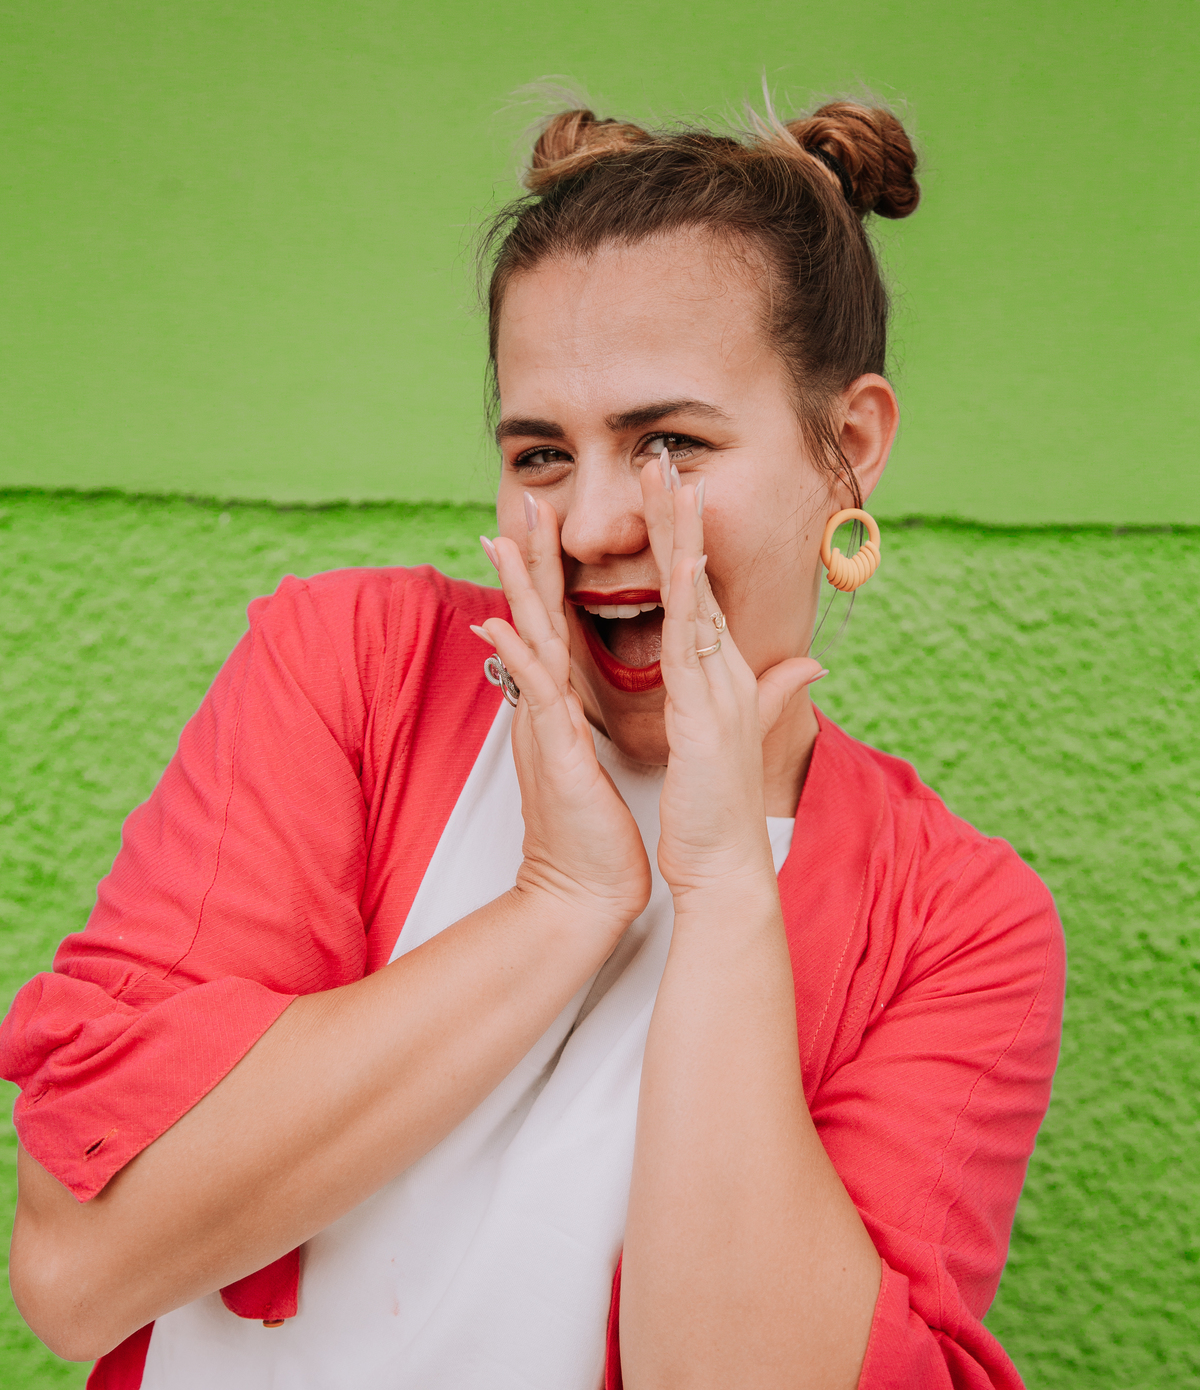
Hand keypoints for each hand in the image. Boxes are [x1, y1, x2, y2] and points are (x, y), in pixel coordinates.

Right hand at [474, 510, 652, 931]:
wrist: (583, 891)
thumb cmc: (594, 833)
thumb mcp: (595, 761)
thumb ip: (581, 719)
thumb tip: (575, 692)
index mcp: (563, 704)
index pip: (559, 619)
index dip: (555, 567)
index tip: (551, 517)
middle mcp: (546, 706)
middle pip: (536, 615)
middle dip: (529, 556)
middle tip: (523, 498)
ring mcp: (544, 727)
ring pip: (530, 643)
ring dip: (517, 590)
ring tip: (501, 537)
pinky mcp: (553, 755)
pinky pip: (537, 697)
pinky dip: (523, 659)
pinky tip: (505, 624)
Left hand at [641, 454, 824, 904]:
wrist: (725, 864)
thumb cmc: (717, 809)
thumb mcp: (738, 740)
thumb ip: (772, 697)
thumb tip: (808, 668)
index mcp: (721, 675)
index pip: (700, 593)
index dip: (686, 538)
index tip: (671, 488)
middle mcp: (724, 670)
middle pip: (699, 576)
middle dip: (681, 514)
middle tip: (661, 456)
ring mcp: (717, 687)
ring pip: (695, 594)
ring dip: (679, 533)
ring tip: (662, 479)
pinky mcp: (703, 711)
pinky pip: (692, 644)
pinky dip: (688, 600)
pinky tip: (680, 558)